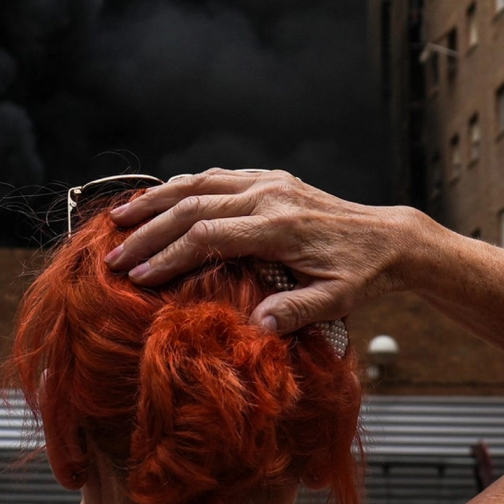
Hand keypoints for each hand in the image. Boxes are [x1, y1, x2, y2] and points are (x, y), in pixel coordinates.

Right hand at [104, 170, 428, 332]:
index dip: (169, 256)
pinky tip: (159, 199)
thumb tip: (256, 327)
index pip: (208, 237)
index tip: (138, 277)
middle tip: (113, 256)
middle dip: (148, 231)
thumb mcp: (337, 301)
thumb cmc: (361, 275)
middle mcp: (269, 196)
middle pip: (192, 207)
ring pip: (199, 183)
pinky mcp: (271, 179)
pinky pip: (217, 177)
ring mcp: (268, 182)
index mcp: (280, 227)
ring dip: (156, 200)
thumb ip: (297, 311)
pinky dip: (182, 187)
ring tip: (119, 217)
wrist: (390, 238)